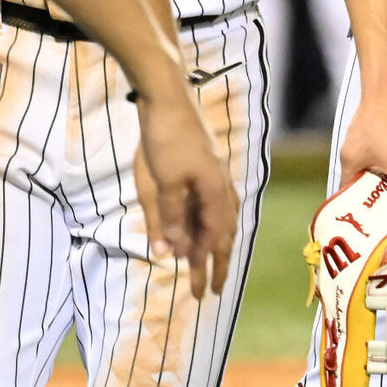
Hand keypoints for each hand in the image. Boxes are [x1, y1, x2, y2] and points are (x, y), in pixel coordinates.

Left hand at [133, 92, 239, 298]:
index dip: (204, 263)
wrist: (167, 96)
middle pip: (223, 230)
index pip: (211, 236)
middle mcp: (221, 183)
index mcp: (213, 191)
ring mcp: (216, 171)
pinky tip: (212, 218)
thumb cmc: (165, 139)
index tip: (200, 289)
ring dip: (220, 240)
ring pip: (224, 214)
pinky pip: (217, 198)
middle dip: (218, 262)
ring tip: (219, 260)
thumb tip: (168, 255)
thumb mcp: (161, 183)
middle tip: (216, 290)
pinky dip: (216, 217)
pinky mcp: (207, 161)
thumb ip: (166, 219)